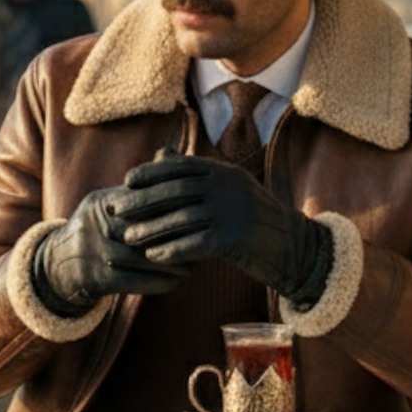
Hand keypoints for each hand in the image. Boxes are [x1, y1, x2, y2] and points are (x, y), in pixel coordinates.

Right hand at [33, 186, 185, 315]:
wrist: (62, 263)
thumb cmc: (100, 227)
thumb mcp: (111, 200)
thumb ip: (140, 184)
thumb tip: (170, 153)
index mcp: (100, 202)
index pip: (138, 201)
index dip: (168, 207)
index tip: (195, 210)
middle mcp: (94, 226)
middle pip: (139, 230)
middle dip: (172, 236)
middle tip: (200, 239)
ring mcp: (94, 253)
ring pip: (139, 258)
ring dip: (169, 264)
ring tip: (193, 264)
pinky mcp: (97, 279)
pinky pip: (133, 282)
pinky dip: (157, 282)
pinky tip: (176, 281)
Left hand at [118, 155, 330, 307]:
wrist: (295, 247)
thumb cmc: (256, 221)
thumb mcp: (230, 190)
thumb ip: (197, 175)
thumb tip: (161, 155)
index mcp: (226, 172)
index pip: (181, 166)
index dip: (151, 173)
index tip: (127, 181)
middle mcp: (229, 186)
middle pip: (176, 190)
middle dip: (143, 200)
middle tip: (117, 209)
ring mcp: (233, 211)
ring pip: (182, 218)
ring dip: (151, 229)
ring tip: (128, 237)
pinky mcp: (236, 238)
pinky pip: (195, 243)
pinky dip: (172, 250)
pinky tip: (154, 257)